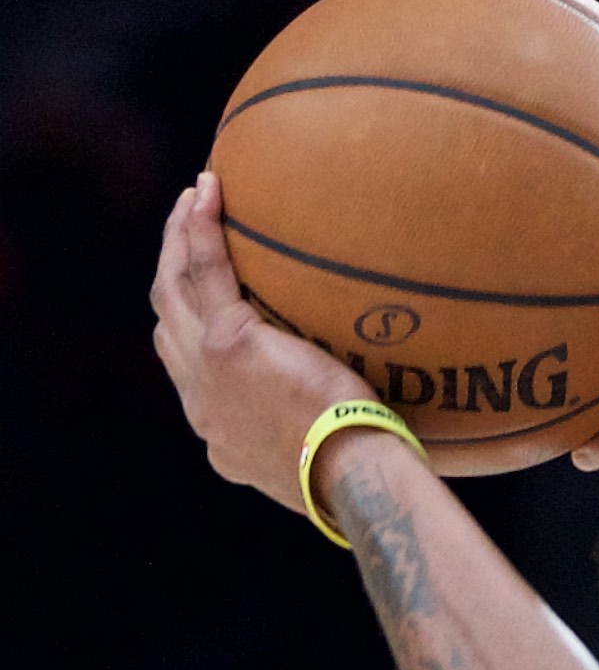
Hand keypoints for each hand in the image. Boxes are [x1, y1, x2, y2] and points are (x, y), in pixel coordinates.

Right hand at [149, 172, 371, 513]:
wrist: (354, 478)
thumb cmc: (360, 475)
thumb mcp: (320, 461)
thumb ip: (314, 436)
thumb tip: (355, 423)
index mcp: (219, 430)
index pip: (185, 367)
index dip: (184, 326)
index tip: (200, 298)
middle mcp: (200, 400)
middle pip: (167, 318)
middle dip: (171, 269)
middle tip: (186, 229)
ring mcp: (206, 368)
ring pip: (174, 287)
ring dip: (178, 238)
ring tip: (195, 199)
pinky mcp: (228, 342)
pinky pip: (205, 269)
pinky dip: (202, 227)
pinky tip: (209, 191)